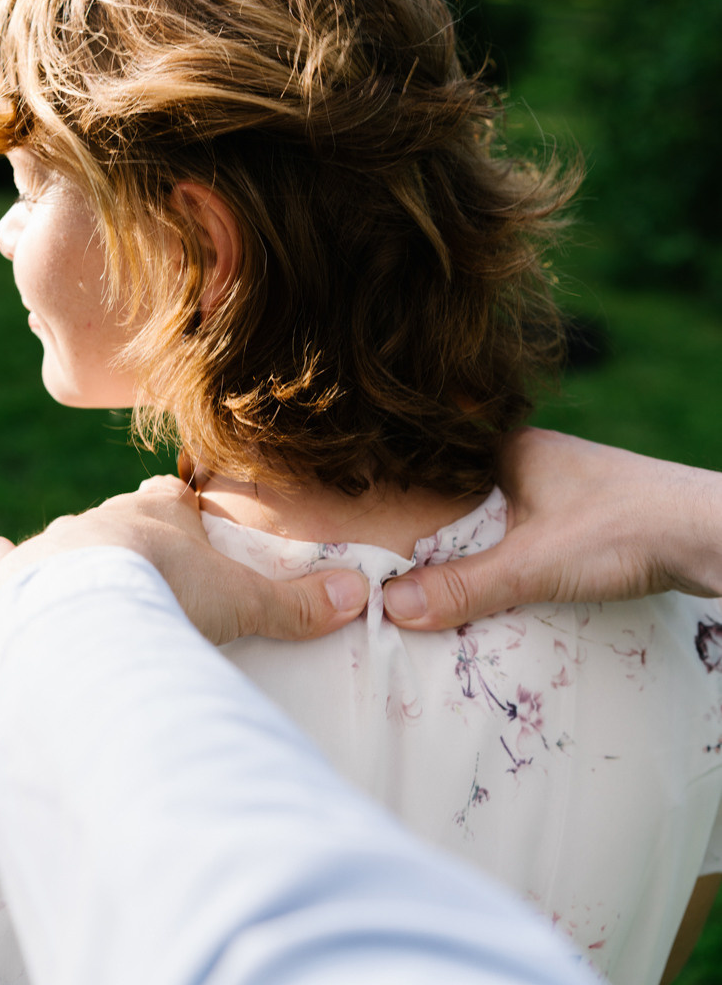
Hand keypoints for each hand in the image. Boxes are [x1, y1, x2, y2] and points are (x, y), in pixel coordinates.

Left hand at [0, 476, 368, 645]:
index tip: (188, 532)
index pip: (172, 497)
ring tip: (90, 595)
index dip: (180, 515)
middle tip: (148, 582)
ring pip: (67, 541)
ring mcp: (56, 542)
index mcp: (159, 511)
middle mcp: (105, 516)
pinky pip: (1, 559)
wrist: (94, 607)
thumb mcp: (243, 601)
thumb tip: (360, 595)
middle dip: (131, 544)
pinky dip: (1, 567)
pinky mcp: (16, 573)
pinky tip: (1, 573)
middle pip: (121, 520)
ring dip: (76, 562)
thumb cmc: (174, 593)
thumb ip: (298, 603)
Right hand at [383, 428, 721, 629]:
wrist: (709, 534)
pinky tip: (497, 585)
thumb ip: (465, 585)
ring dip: (474, 549)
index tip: (369, 531)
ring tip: (433, 584)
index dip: (402, 496)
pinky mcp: (587, 516)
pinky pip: (528, 534)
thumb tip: (392, 607)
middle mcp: (533, 459)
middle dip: (434, 531)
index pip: (436, 466)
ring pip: (498, 517)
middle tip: (392, 569)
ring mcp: (562, 487)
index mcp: (509, 448)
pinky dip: (508, 558)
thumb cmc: (624, 528)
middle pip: (464, 496)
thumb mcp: (534, 563)